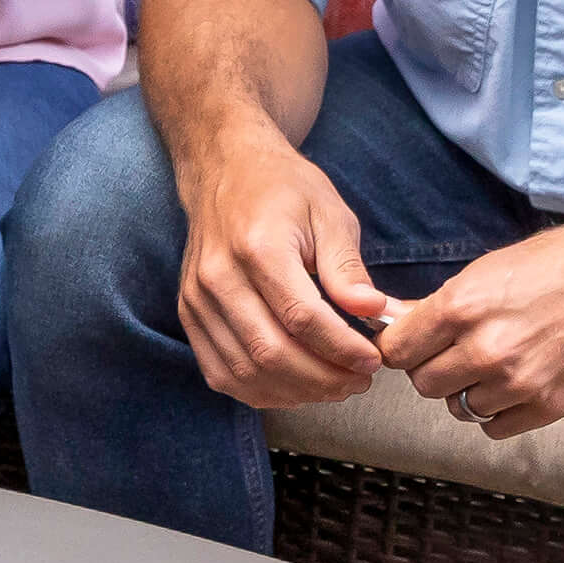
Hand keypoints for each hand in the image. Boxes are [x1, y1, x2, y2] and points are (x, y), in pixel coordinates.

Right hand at [173, 128, 392, 407]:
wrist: (224, 170)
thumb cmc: (283, 189)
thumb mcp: (329, 214)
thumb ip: (347, 267)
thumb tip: (375, 312)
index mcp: (258, 248)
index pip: (302, 318)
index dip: (342, 349)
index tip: (373, 361)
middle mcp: (219, 278)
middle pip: (270, 352)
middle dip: (323, 379)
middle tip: (359, 382)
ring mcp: (197, 300)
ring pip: (244, 371)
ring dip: (294, 392)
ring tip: (332, 387)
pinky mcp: (188, 315)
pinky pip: (219, 372)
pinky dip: (258, 391)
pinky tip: (292, 389)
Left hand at [375, 209, 563, 438]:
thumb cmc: (559, 264)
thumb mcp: (488, 270)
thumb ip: (438, 306)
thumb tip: (391, 322)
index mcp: (462, 307)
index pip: (396, 351)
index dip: (402, 348)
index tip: (414, 346)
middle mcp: (488, 348)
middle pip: (424, 384)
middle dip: (435, 369)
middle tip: (459, 353)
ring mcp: (521, 381)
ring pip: (460, 407)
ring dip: (470, 391)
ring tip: (496, 365)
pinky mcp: (552, 404)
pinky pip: (496, 427)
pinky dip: (499, 411)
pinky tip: (515, 385)